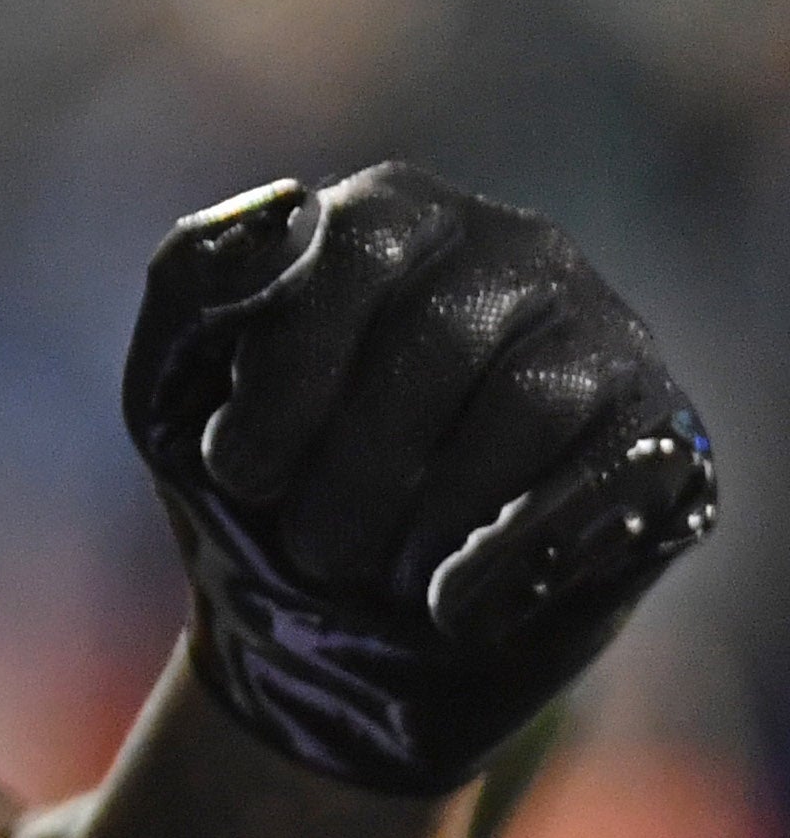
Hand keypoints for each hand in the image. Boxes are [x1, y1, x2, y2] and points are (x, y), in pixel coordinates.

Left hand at [126, 164, 717, 796]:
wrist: (337, 636)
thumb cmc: (253, 488)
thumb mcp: (176, 389)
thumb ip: (197, 281)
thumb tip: (286, 201)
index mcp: (391, 213)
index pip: (349, 253)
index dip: (286, 376)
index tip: (238, 470)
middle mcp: (513, 248)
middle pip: (438, 338)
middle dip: (349, 468)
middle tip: (310, 545)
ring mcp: (602, 336)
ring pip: (525, 409)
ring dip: (423, 517)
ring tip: (372, 570)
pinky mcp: (661, 437)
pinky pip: (604, 483)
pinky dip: (510, 561)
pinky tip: (450, 608)